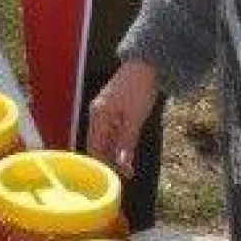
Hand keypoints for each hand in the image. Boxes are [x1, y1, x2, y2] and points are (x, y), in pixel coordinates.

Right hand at [86, 60, 160, 177]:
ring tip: (131, 165)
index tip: (117, 176)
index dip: (103, 163)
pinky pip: (114, 130)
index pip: (93, 147)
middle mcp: (97, 114)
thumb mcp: (135, 120)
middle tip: (128, 173)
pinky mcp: (114, 109)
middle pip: (99, 144)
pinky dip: (121, 141)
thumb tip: (123, 166)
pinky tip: (130, 149)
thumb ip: (127, 144)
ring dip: (117, 152)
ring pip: (107, 138)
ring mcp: (105, 110)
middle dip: (111, 159)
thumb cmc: (139, 89)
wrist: (147, 65)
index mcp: (98, 116)